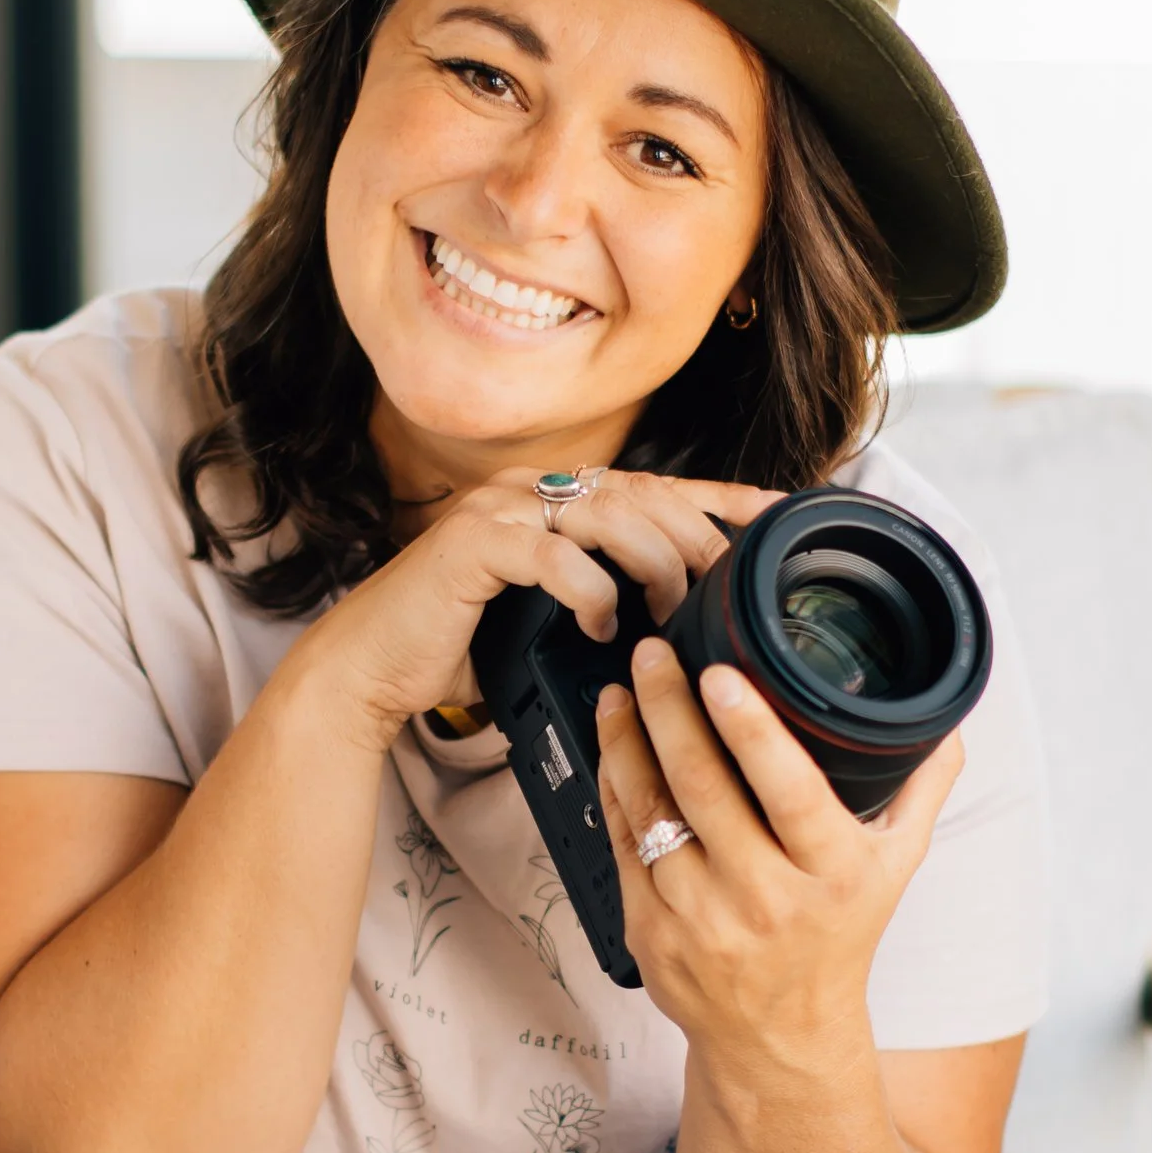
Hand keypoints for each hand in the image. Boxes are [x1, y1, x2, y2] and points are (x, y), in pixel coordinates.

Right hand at [306, 466, 779, 748]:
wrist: (370, 668)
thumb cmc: (464, 648)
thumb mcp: (553, 620)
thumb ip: (610, 600)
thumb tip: (686, 628)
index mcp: (557, 499)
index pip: (659, 484)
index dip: (724, 496)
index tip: (781, 515)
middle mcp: (532, 489)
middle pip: (646, 494)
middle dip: (699, 540)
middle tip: (729, 593)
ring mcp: (500, 509)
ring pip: (609, 514)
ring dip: (653, 565)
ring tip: (669, 615)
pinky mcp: (471, 544)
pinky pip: (551, 553)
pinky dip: (588, 590)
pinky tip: (600, 626)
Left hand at [594, 641, 963, 1062]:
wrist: (781, 1036)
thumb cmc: (839, 936)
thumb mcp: (896, 868)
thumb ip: (920, 789)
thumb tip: (944, 720)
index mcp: (831, 873)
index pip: (790, 791)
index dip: (752, 730)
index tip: (721, 674)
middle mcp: (765, 898)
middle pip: (706, 788)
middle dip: (671, 709)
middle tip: (654, 652)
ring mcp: (700, 918)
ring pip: (653, 810)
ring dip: (629, 740)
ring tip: (625, 688)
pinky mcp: (651, 931)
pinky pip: (623, 842)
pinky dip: (615, 786)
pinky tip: (616, 744)